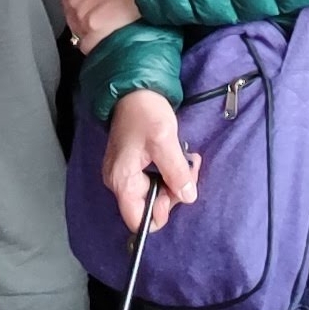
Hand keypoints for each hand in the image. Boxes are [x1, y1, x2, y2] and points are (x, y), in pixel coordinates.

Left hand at [50, 0, 140, 50]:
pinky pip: (91, 47)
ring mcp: (83, 16)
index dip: (86, 3)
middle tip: (109, 14)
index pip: (70, 0)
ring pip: (82, 33)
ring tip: (114, 26)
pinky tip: (112, 38)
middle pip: (74, 18)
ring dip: (95, 33)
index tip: (100, 2)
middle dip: (89, 18)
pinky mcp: (96, 31)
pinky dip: (100, 45)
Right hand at [101, 89, 200, 233]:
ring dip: (175, 180)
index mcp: (122, 180)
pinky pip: (153, 180)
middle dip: (174, 191)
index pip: (137, 220)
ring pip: (154, 192)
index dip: (160, 213)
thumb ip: (176, 172)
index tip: (177, 191)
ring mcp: (125, 174)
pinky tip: (178, 157)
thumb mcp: (165, 141)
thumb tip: (188, 197)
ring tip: (187, 159)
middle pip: (149, 206)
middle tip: (189, 167)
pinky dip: (169, 172)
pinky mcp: (133, 165)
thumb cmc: (145, 112)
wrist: (135, 89)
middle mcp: (119, 182)